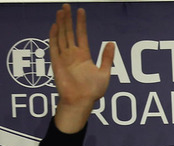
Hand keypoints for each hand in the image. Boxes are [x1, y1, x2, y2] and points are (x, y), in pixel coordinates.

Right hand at [50, 4, 114, 132]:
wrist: (81, 101)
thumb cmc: (92, 91)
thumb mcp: (104, 72)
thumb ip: (107, 58)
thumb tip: (111, 43)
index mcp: (84, 56)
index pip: (81, 35)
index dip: (81, 23)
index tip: (81, 11)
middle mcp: (73, 55)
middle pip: (69, 33)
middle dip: (68, 19)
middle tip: (66, 6)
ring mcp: (64, 57)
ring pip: (61, 37)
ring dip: (61, 24)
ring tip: (61, 11)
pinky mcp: (57, 62)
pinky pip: (54, 47)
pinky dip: (54, 36)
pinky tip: (55, 26)